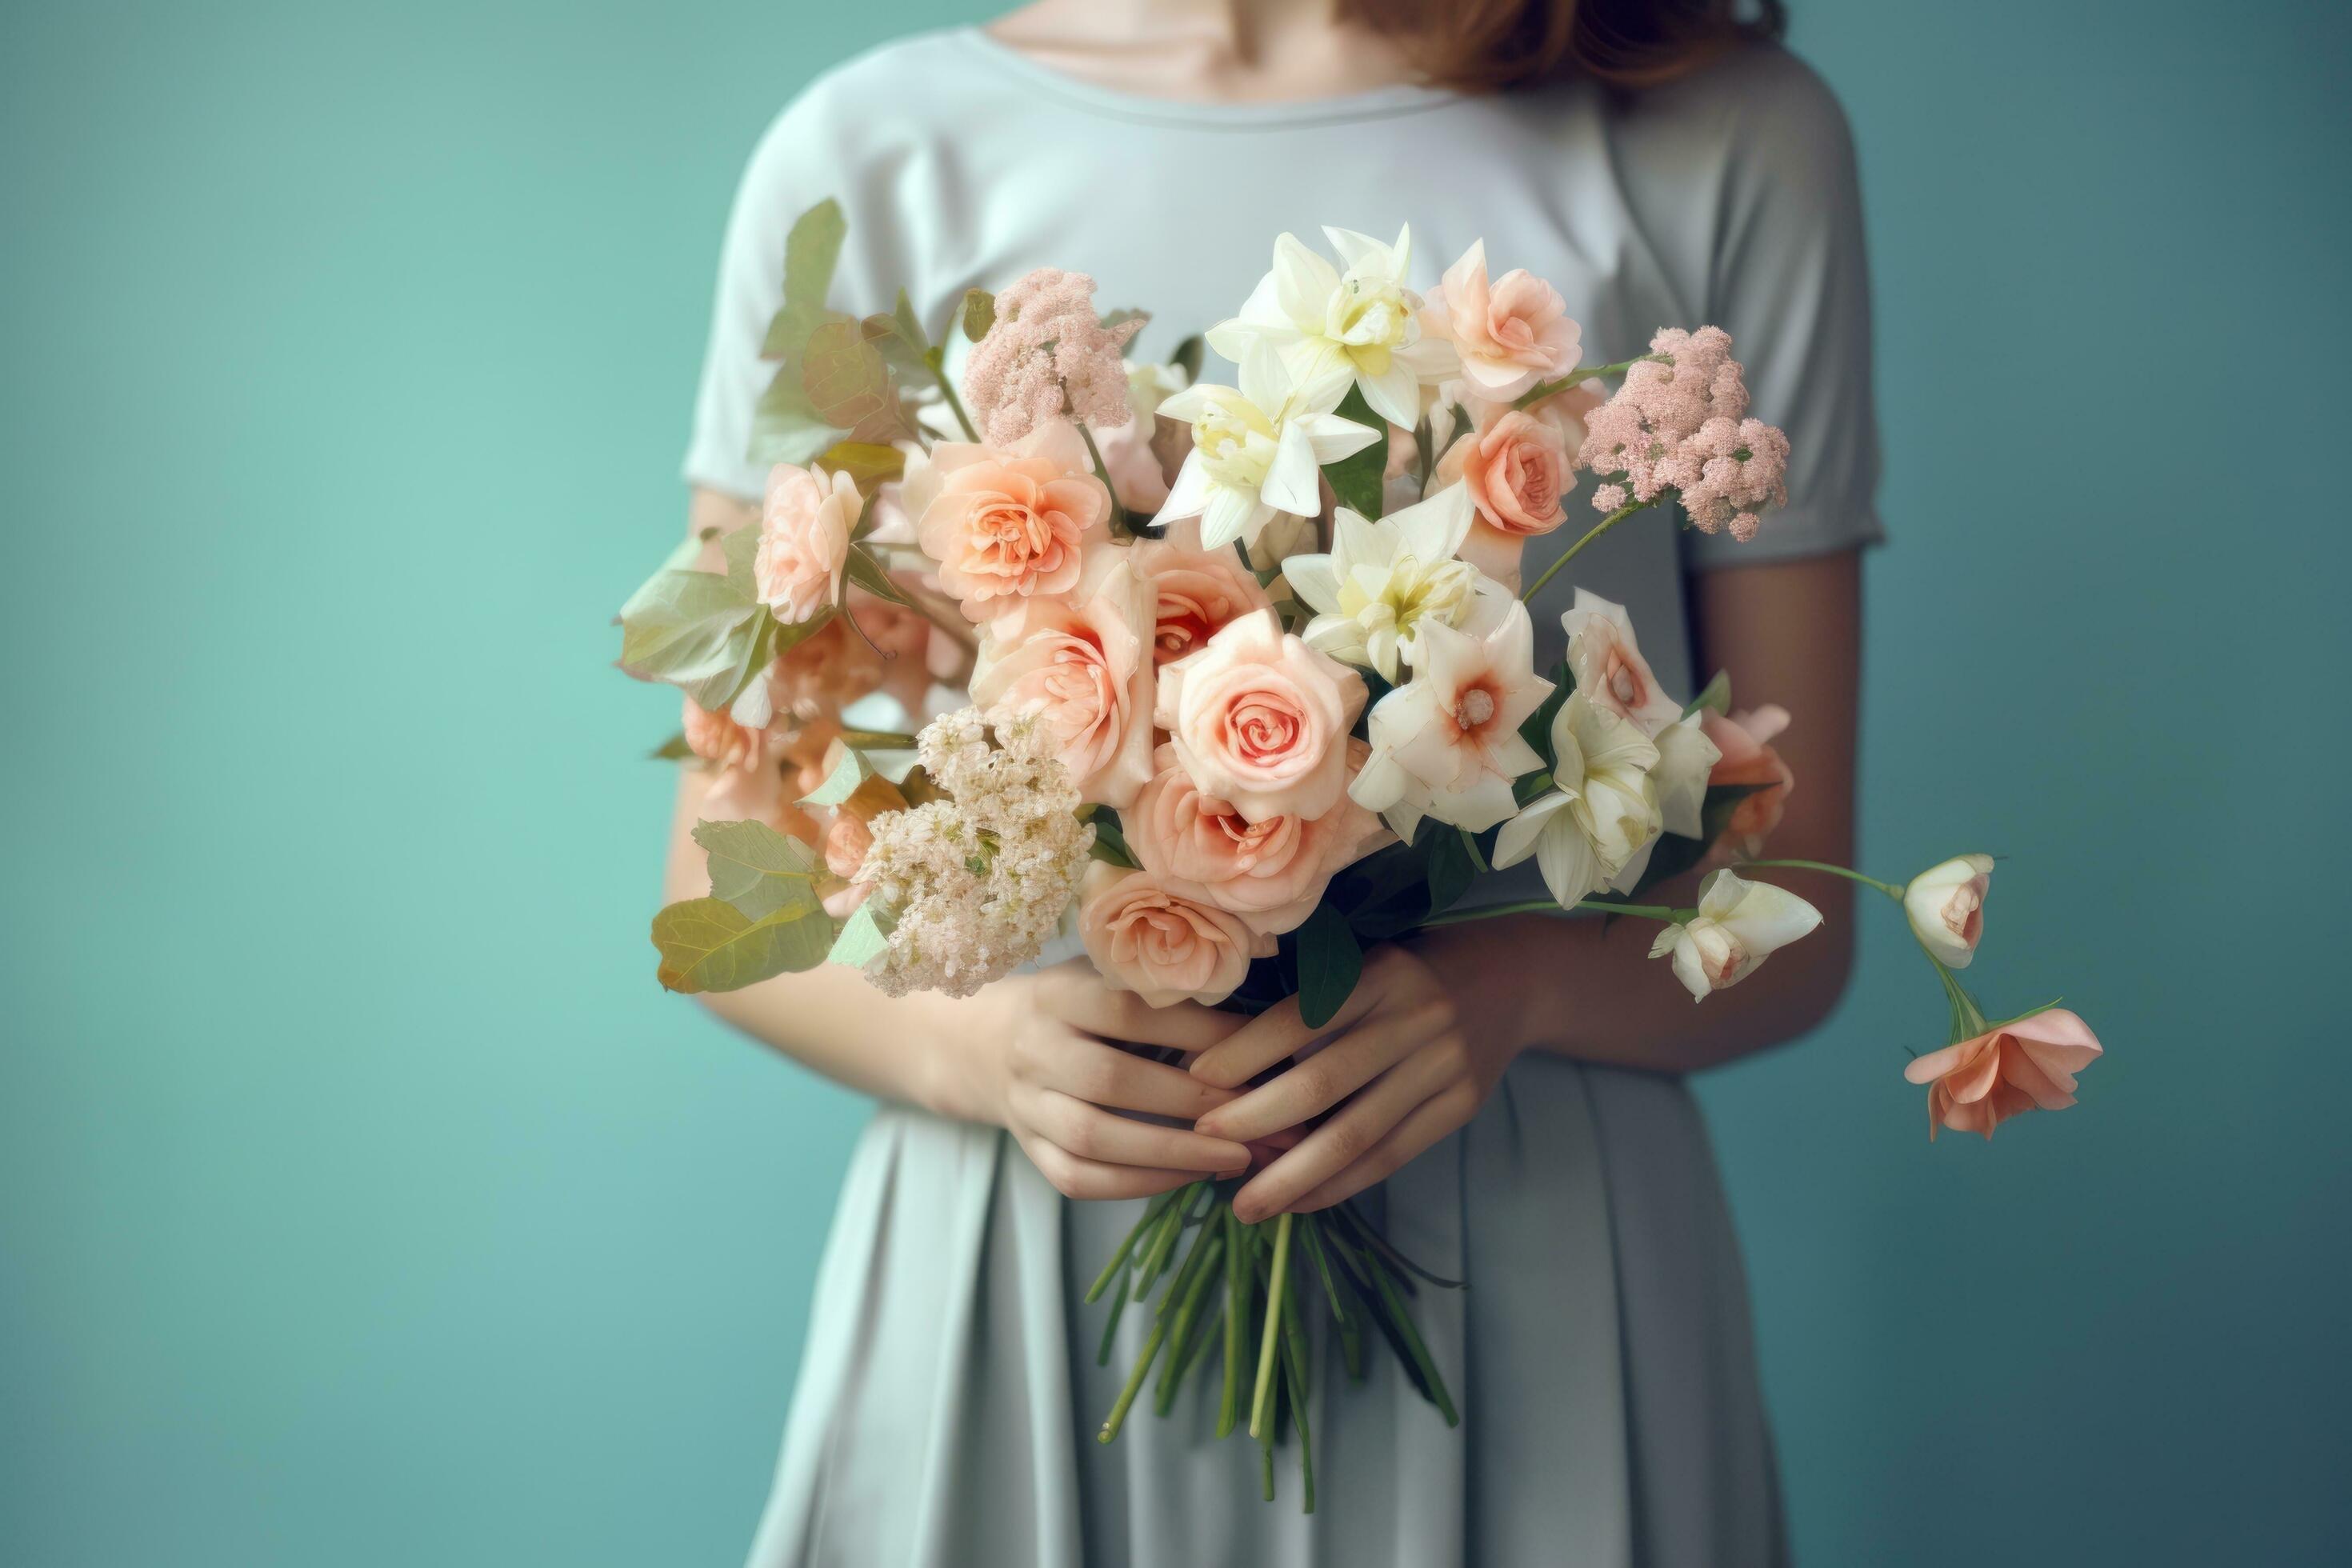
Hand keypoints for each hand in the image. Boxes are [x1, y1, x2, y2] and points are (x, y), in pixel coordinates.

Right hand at [968, 961, 1254, 1200]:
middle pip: (1110, 1080)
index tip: (1255, 1045)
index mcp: (1056, 993)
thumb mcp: (1103, 976)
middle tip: (1256, 1113)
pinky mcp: (1029, 1150)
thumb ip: (1159, 991)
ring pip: (1093, 1138)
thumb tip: (1253, 1017)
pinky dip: (1138, 1184)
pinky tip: (1189, 1176)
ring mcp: (1026, 1105)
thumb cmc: (1073, 1004)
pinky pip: (1080, 1179)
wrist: (987, 1042)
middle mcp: (1034, 1049)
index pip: (1127, 1011)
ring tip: (1237, 1156)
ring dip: (1172, 1152)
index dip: (1195, 1029)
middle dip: (1191, 1101)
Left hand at [1187, 943, 1518, 1222]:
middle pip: (1323, 1083)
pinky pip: (1390, 1156)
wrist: (1514, 978)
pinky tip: (1297, 1202)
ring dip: (1292, 1175)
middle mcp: (1416, 1018)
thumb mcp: (1366, 962)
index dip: (1245, 1052)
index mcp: (1380, 972)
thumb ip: (1312, 1005)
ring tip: (1244, 1204)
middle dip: (1255, 1120)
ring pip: (1356, 1134)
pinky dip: (1339, 1185)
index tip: (1196, 1079)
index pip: (1300, 1018)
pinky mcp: (1461, 1106)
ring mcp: (1445, 1066)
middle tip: (1205, 1145)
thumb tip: (1226, 1066)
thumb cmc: (1413, 970)